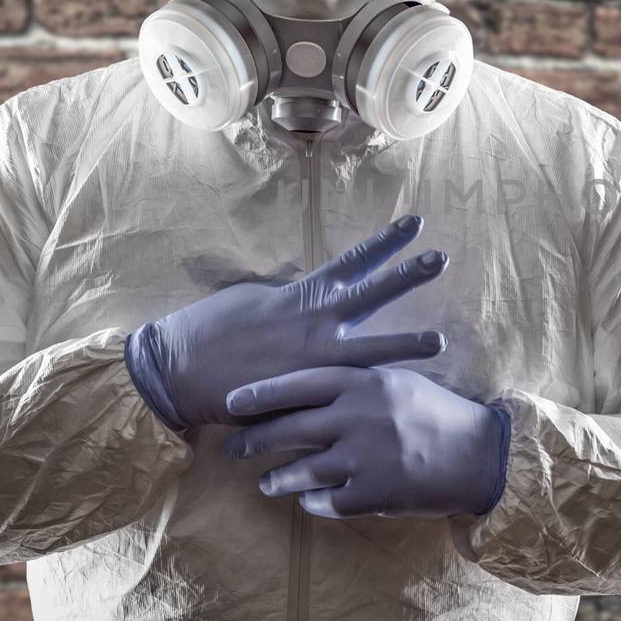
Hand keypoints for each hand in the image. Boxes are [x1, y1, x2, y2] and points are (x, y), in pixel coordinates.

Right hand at [124, 215, 448, 429]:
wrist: (179, 372)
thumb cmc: (212, 330)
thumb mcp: (253, 299)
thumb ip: (290, 296)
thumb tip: (311, 291)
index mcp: (301, 295)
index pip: (352, 262)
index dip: (385, 243)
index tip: (415, 225)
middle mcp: (314, 323)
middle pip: (372, 294)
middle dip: (408, 276)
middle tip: (442, 258)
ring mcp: (312, 361)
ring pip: (370, 349)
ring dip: (406, 345)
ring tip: (441, 341)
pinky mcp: (304, 394)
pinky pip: (344, 390)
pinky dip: (367, 392)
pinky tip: (393, 395)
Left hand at [223, 365, 510, 519]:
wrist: (480, 454)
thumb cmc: (435, 412)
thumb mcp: (396, 382)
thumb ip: (355, 381)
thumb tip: (306, 383)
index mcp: (365, 382)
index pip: (299, 383)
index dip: (261, 393)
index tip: (231, 401)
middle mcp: (360, 417)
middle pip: (291, 428)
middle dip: (255, 439)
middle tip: (233, 447)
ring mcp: (366, 458)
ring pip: (302, 471)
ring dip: (278, 478)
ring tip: (266, 482)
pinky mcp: (374, 494)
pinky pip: (328, 501)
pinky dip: (313, 502)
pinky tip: (307, 500)